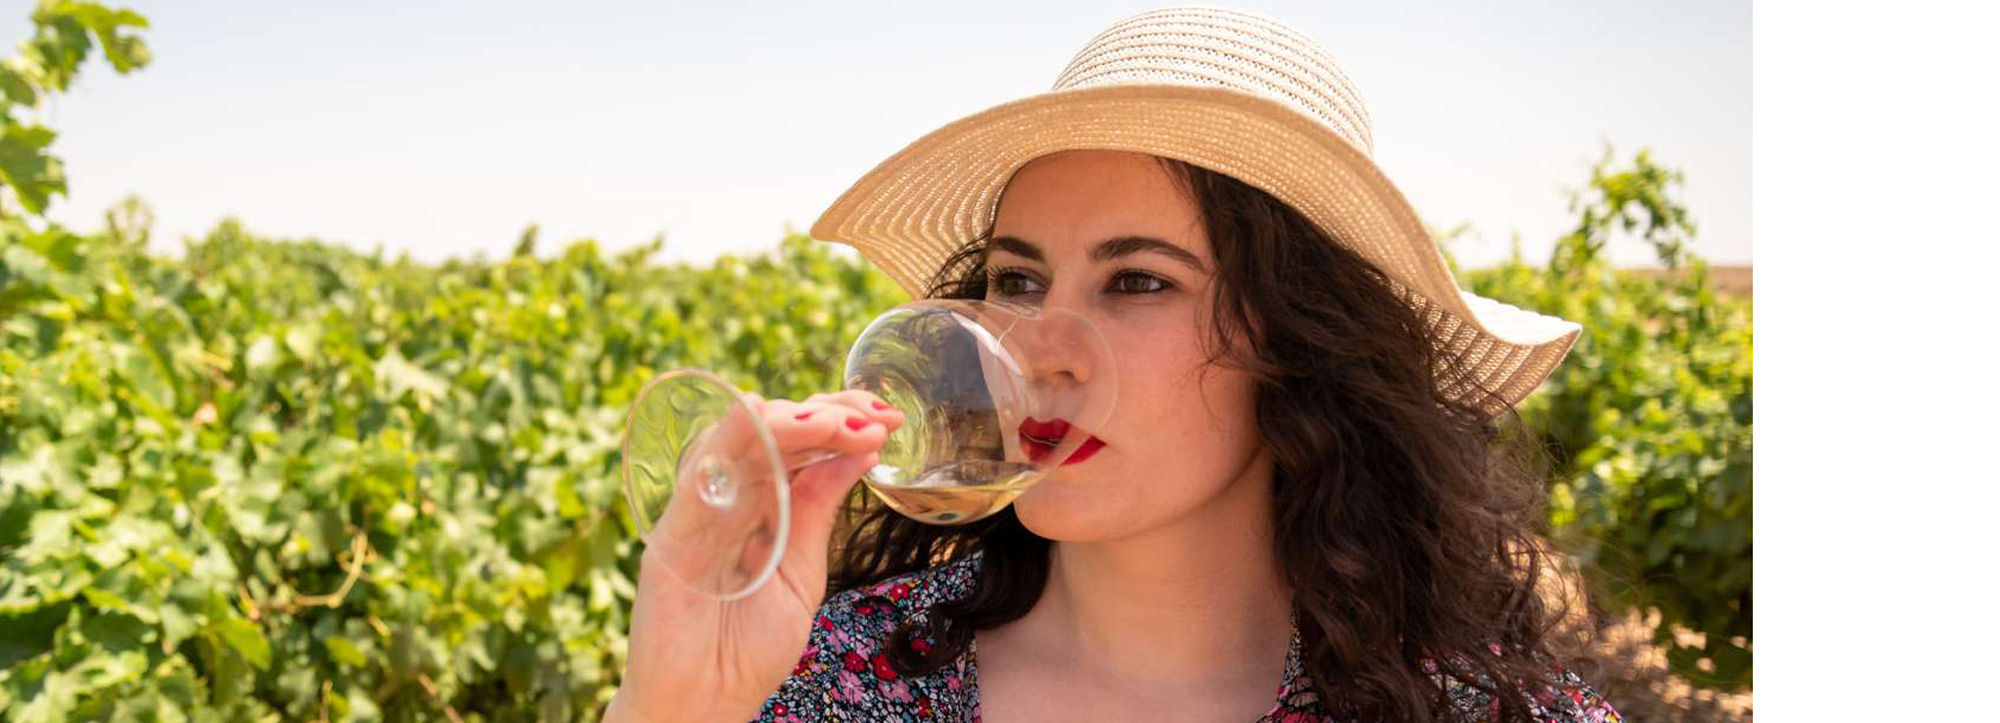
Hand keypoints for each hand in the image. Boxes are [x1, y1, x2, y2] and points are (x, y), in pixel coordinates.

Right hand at [607, 390, 903, 722]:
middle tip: (873, 416)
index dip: (842, 421)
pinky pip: (700, 476)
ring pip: (738, 441)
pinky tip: (761, 419)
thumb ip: (821, 509)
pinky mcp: (672, 534)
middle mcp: (729, 497)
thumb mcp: (803, 570)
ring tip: (836, 421)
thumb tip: (862, 449)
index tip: (888, 418)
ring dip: (790, 422)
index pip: (800, 443)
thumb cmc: (746, 649)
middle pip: (773, 430)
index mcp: (762, 503)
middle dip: (826, 414)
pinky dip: (730, 443)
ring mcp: (699, 510)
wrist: (704, 704)